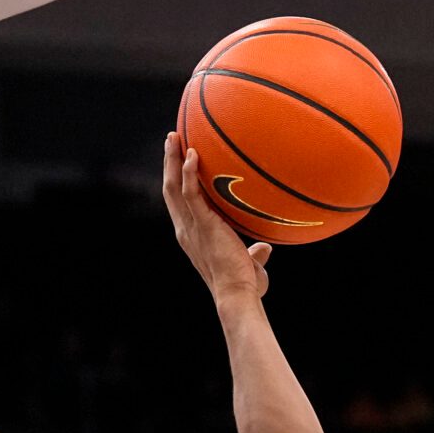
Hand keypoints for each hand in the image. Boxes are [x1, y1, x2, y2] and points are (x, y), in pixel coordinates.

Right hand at [161, 131, 272, 306]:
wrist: (238, 295)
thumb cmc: (243, 285)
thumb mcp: (248, 265)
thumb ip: (254, 254)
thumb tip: (265, 248)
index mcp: (192, 235)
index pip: (179, 203)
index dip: (176, 181)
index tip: (178, 162)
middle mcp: (186, 229)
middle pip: (170, 188)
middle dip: (169, 162)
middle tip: (172, 139)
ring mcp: (191, 226)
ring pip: (174, 186)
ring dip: (172, 160)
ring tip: (174, 137)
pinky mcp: (202, 225)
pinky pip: (191, 193)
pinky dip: (190, 173)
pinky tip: (193, 154)